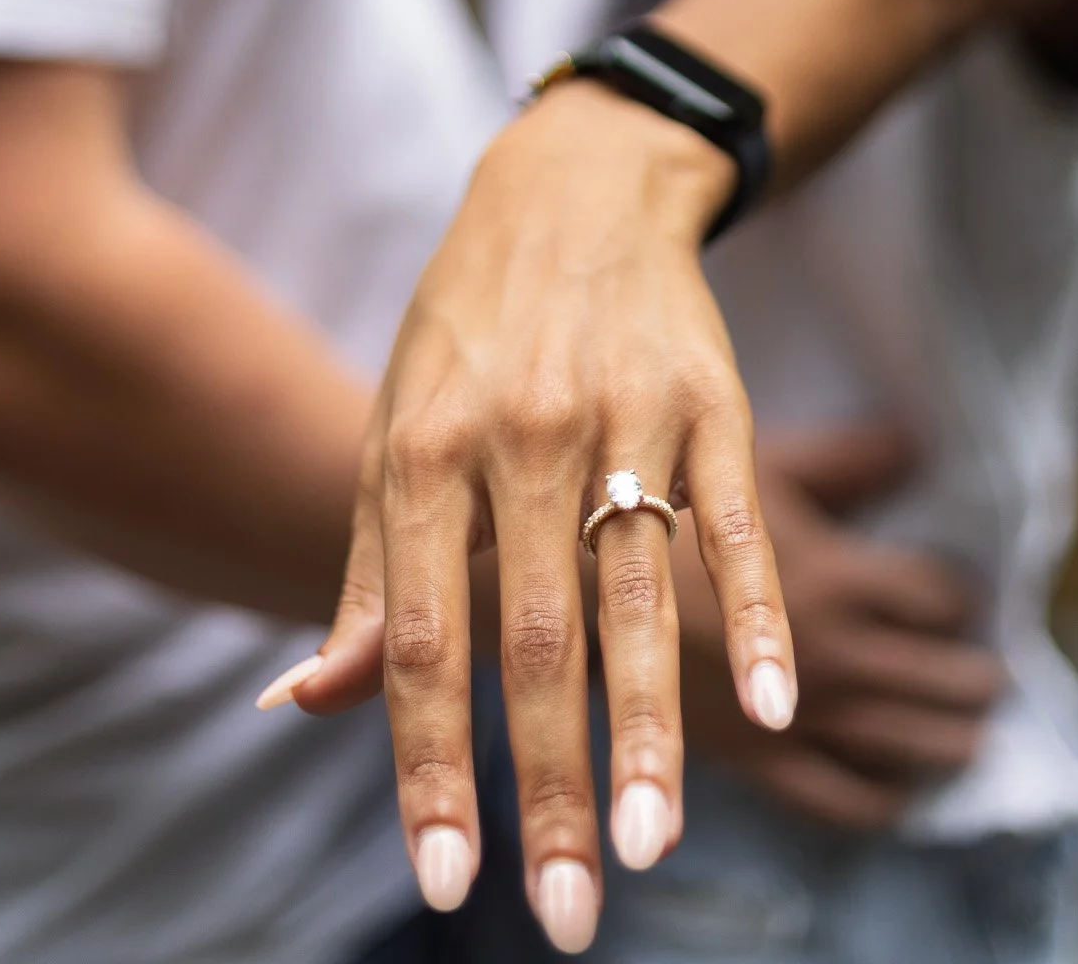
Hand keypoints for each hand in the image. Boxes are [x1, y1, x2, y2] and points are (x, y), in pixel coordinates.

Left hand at [287, 84, 793, 954]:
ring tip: (655, 846)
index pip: (426, 638)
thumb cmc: (468, 329)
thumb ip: (367, 572)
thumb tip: (303, 701)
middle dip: (550, 784)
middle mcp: (520, 436)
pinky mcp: (711, 396)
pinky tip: (774, 702)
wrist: (574, 187)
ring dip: (649, 726)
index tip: (448, 877)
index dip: (432, 762)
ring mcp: (625, 414)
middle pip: (535, 635)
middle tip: (570, 913)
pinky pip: (735, 517)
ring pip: (637, 591)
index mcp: (425, 452)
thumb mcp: (394, 429)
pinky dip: (757, 609)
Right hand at [674, 424, 1004, 829]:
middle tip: (990, 677)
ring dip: (950, 743)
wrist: (568, 579)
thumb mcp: (757, 455)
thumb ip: (842, 458)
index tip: (958, 598)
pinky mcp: (759, 764)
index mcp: (834, 573)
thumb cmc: (668, 505)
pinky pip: (847, 800)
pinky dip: (887, 797)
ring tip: (968, 735)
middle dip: (971, 679)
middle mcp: (831, 651)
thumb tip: (913, 444)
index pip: (936, 598)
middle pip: (940, 680)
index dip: (955, 599)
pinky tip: (900, 784)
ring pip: (908, 746)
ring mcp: (799, 718)